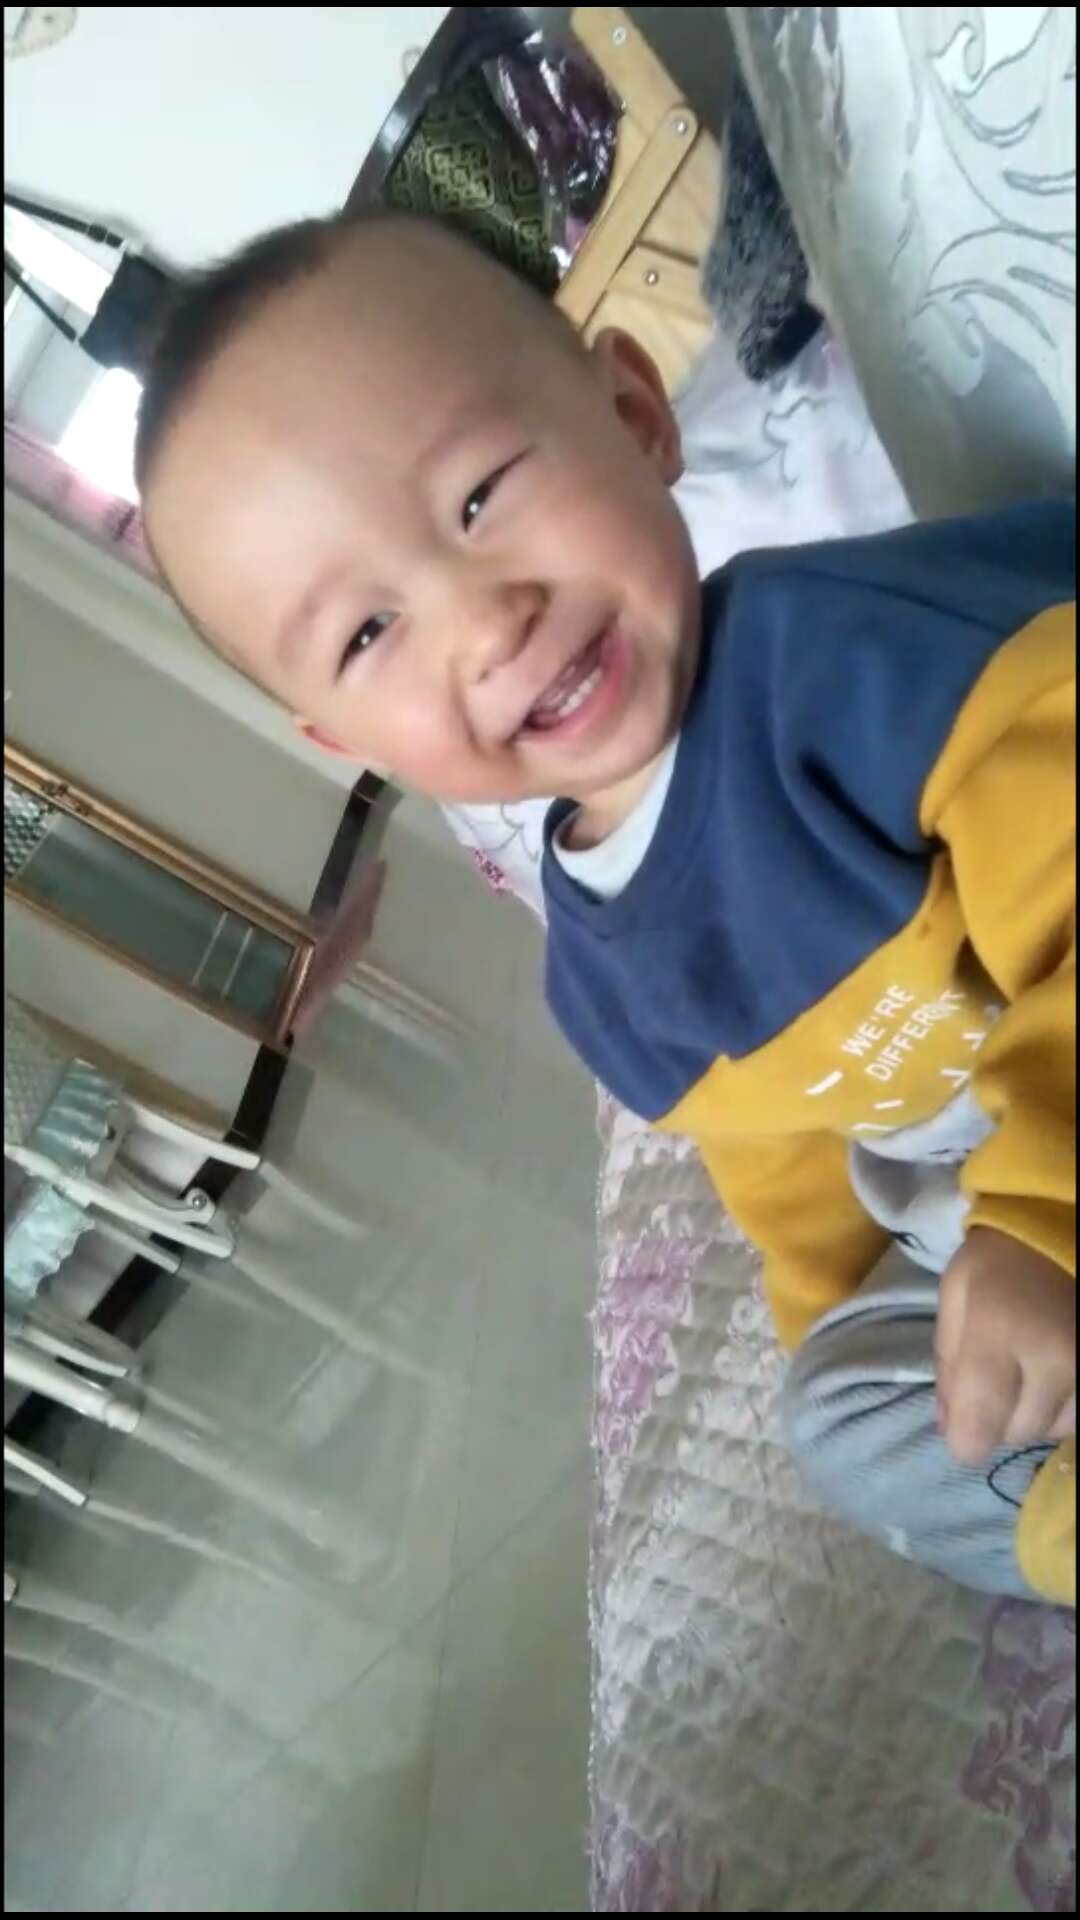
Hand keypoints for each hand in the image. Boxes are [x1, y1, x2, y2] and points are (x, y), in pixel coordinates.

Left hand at [936, 1228, 1075, 1466]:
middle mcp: (1054, 1360)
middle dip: (996, 1417)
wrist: (1065, 1228)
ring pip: (1052, 1430)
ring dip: (1033, 1413)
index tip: (962, 1424)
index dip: (964, 1438)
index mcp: (999, 1334)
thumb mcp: (955, 1297)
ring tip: (1028, 1369)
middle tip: (996, 1377)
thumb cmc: (1000, 1259)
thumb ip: (947, 1364)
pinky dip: (1063, 1405)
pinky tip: (1054, 1373)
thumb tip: (949, 1425)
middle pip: (1015, 1433)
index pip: (978, 1429)